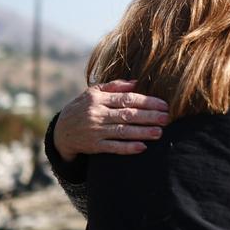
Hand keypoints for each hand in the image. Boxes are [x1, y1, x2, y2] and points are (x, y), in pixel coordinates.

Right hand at [54, 79, 169, 161]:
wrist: (62, 131)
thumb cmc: (83, 107)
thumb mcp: (93, 92)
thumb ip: (115, 87)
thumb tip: (137, 82)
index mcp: (98, 98)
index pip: (126, 99)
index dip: (146, 101)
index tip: (163, 104)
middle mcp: (97, 114)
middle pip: (127, 115)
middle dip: (149, 116)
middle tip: (167, 118)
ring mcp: (95, 131)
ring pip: (123, 131)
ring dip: (143, 132)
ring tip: (159, 132)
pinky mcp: (94, 146)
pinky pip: (114, 147)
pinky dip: (128, 147)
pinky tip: (143, 147)